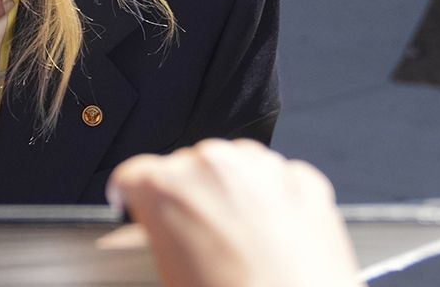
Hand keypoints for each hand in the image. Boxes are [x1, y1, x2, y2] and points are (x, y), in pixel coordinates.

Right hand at [110, 139, 359, 286]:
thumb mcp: (171, 274)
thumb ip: (159, 235)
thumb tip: (162, 231)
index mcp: (165, 186)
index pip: (134, 176)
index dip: (135, 197)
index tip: (142, 206)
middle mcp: (212, 165)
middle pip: (188, 167)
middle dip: (191, 197)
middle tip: (202, 238)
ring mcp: (261, 167)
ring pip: (236, 166)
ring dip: (234, 192)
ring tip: (241, 240)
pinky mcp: (304, 180)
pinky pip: (279, 179)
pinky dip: (275, 200)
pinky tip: (273, 236)